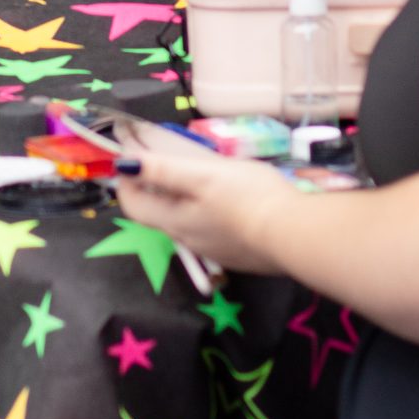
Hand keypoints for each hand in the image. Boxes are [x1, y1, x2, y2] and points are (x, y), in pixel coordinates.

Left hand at [113, 127, 291, 274]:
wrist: (295, 235)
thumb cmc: (247, 199)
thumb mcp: (202, 175)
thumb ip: (163, 170)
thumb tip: (124, 165)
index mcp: (176, 222)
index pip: (135, 207)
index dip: (127, 184)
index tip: (130, 162)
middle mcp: (190, 241)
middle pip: (161, 216)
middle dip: (157, 191)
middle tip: (168, 165)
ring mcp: (216, 251)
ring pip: (189, 225)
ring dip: (187, 204)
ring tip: (204, 181)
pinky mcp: (241, 256)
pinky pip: (216, 234)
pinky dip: (213, 217)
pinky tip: (233, 205)